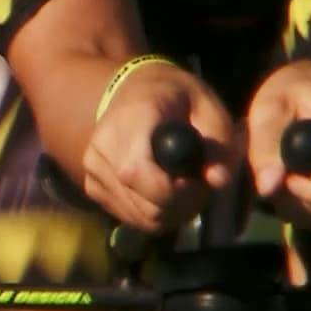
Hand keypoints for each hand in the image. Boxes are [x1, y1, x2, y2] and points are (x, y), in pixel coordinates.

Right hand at [78, 61, 238, 233]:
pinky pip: (132, 218)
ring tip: (184, 187)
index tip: (197, 179)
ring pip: (141, 218)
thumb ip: (218, 143)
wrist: (134, 92)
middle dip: (182, 205)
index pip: (138, 172)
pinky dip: (155, 214)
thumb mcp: (207, 107)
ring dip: (172, 212)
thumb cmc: (175, 98)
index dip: (175, 191)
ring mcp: (93, 169)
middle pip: (146, 205)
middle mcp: (103, 147)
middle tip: (198, 184)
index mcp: (129, 120)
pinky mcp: (92, 187)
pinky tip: (165, 192)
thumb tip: (218, 181)